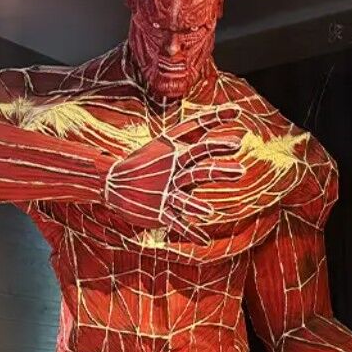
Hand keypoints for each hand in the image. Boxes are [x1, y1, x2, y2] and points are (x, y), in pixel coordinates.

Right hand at [103, 108, 245, 243]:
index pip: (197, 129)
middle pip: (198, 166)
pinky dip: (189, 233)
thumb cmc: (144, 162)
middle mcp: (170, 167)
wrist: (111, 182)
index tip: (238, 110)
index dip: (217, 118)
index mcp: (172, 149)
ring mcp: (164, 191)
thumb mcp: (164, 145)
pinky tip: (203, 241)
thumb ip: (190, 137)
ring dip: (196, 207)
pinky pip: (177, 223)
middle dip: (218, 169)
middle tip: (241, 170)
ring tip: (208, 213)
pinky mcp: (159, 211)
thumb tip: (216, 123)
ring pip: (184, 198)